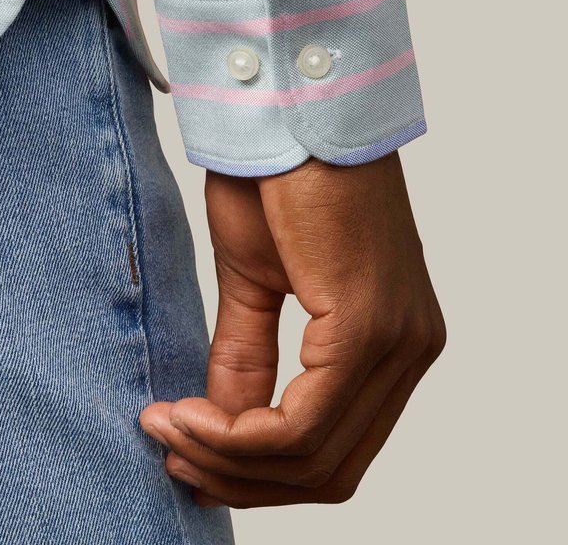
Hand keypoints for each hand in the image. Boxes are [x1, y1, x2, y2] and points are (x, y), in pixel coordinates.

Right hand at [139, 150, 445, 506]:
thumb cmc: (279, 169)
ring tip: (167, 429)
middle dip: (240, 478)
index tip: (184, 451)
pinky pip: (304, 424)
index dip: (256, 471)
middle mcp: (411, 349)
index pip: (335, 448)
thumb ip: (246, 355)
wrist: (289, 100)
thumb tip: (220, 428)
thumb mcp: (255, 278)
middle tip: (170, 455)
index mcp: (392, 340)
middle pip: (330, 469)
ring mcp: (398, 341)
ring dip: (230, 461)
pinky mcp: (369, 326)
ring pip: (316, 457)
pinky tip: (190, 415)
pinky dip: (239, 437)